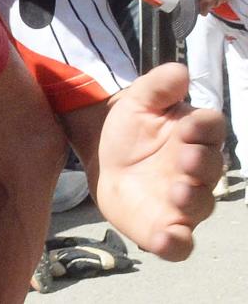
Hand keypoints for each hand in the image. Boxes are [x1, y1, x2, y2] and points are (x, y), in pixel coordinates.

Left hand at [94, 62, 224, 260]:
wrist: (102, 155)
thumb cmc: (130, 126)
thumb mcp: (138, 100)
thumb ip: (158, 86)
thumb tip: (180, 71)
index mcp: (193, 133)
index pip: (211, 128)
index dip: (204, 127)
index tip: (189, 125)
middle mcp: (196, 169)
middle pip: (211, 168)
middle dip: (202, 165)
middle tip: (185, 161)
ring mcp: (183, 200)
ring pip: (201, 204)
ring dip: (192, 201)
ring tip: (177, 193)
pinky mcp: (165, 225)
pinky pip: (179, 242)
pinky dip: (176, 243)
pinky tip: (165, 239)